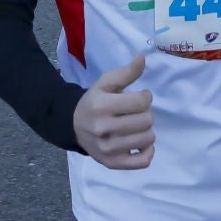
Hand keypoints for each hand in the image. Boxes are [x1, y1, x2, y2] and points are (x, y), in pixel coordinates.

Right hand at [73, 55, 155, 169]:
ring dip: (147, 130)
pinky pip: (143, 161)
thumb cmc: (94, 101)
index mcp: (102, 105)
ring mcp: (108, 149)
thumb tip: (142, 57)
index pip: (141, 102)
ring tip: (136, 125)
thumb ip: (126, 72)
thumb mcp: (106, 82)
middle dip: (146, 113)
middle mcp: (104, 128)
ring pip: (148, 139)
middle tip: (136, 112)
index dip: (146, 96)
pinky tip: (140, 142)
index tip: (140, 96)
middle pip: (146, 121)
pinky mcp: (113, 163)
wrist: (73, 125)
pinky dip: (148, 151)